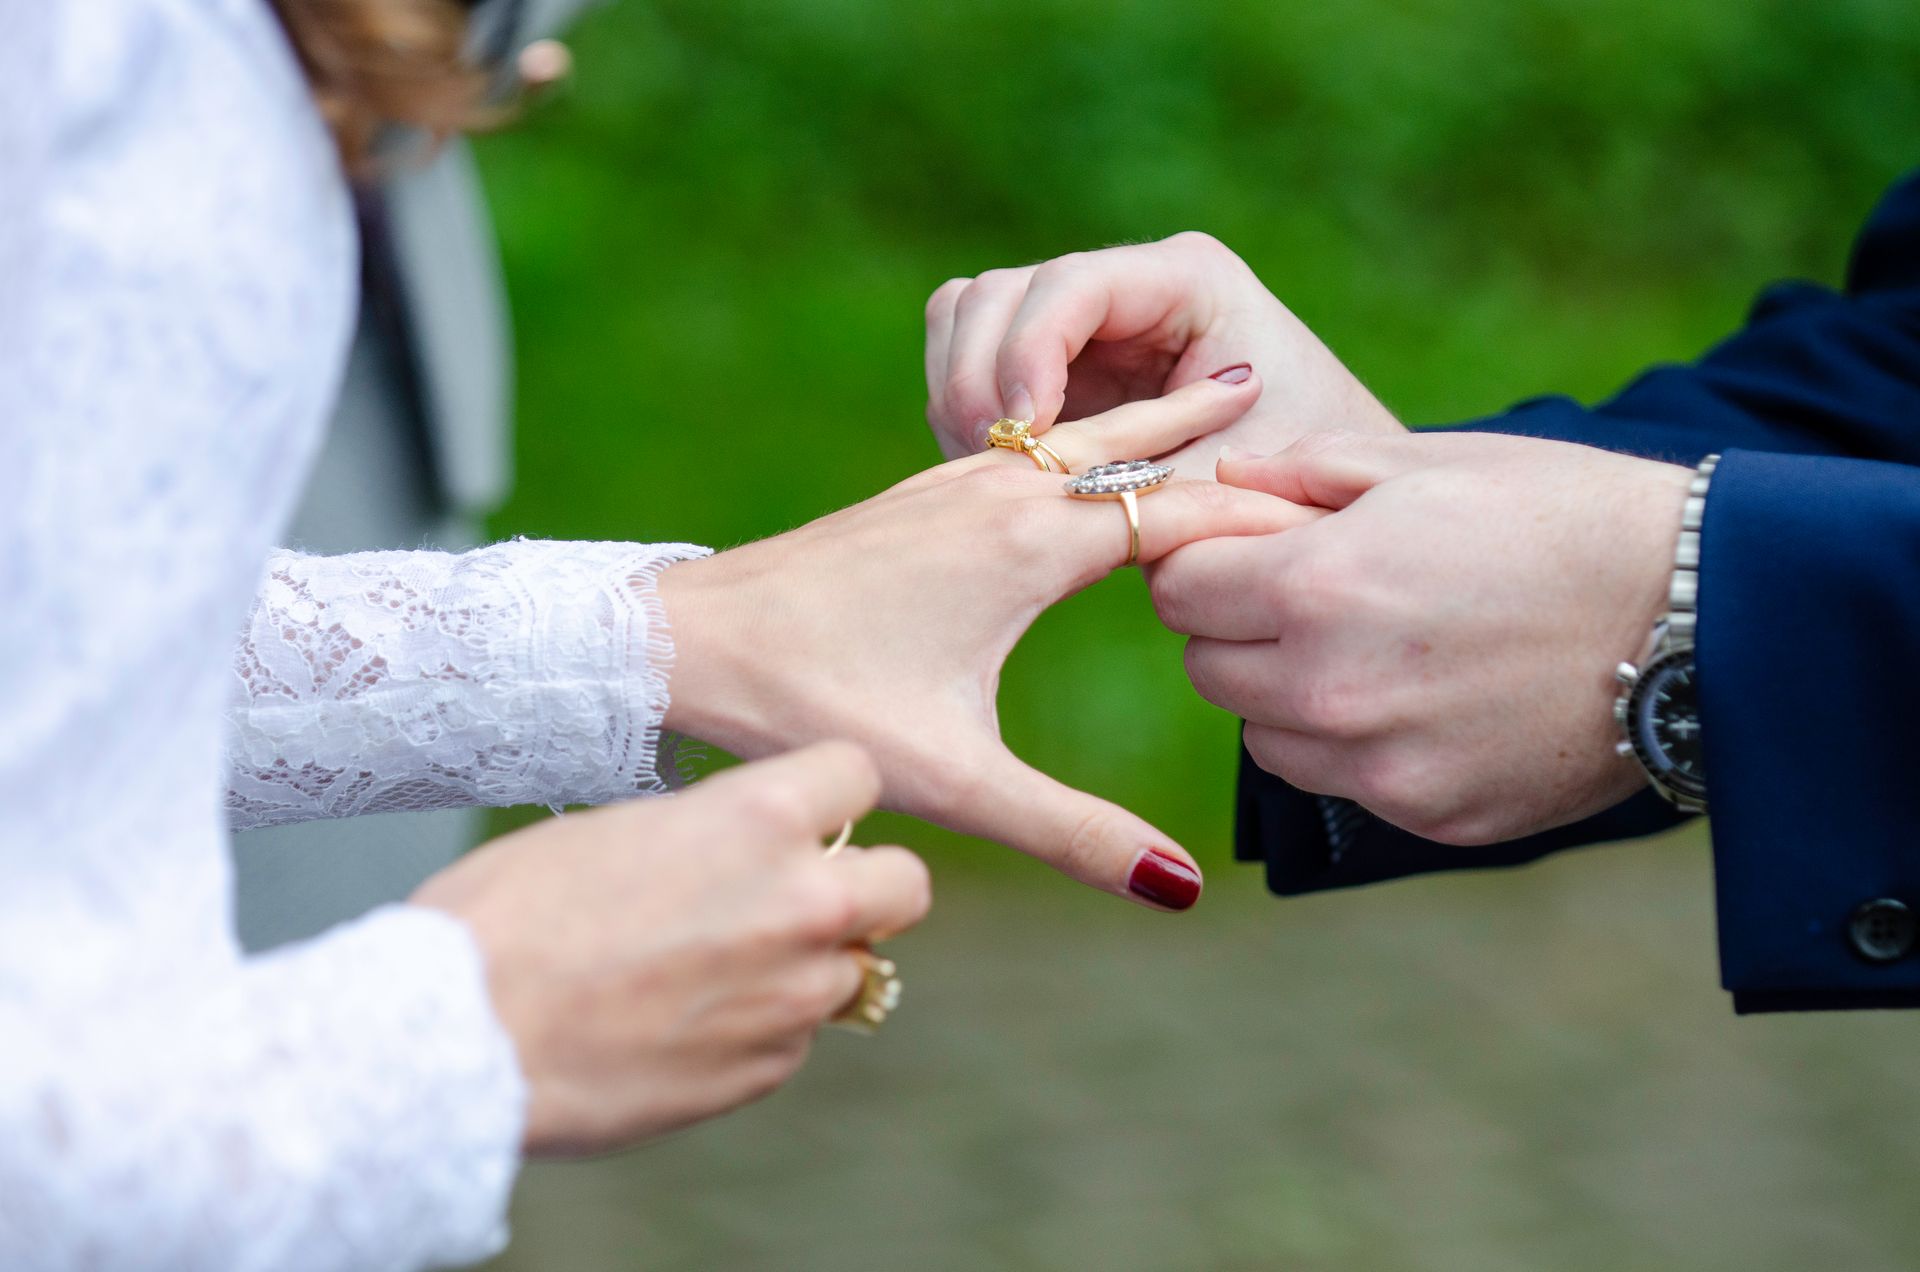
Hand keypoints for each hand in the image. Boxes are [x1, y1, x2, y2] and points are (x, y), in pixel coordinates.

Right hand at [411, 742, 927, 1156]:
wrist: (460, 1035)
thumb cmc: (511, 914)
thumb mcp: (619, 831)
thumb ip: (712, 836)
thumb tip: (740, 851)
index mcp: (760, 818)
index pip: (860, 772)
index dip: (831, 791)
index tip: (806, 809)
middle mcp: (800, 903)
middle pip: (905, 883)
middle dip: (868, 884)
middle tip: (804, 894)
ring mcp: (792, 996)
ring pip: (851, 970)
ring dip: (804, 965)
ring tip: (709, 969)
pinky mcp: (766, 1070)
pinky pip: (793, 1038)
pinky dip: (756, 1029)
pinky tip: (678, 1024)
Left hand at [660, 376, 1317, 908]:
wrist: (691, 639)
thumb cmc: (817, 702)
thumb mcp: (957, 778)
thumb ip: (1074, 832)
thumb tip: (1178, 888)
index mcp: (1030, 544)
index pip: (1180, 513)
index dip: (1259, 517)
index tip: (1335, 510)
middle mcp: (1002, 492)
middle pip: (1137, 443)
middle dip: (1213, 430)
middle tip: (1289, 390)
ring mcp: (956, 480)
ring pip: (1082, 434)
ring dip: (1151, 418)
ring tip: (1215, 389)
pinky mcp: (921, 491)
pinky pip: (1030, 444)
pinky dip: (1087, 435)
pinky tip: (1085, 442)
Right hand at [924, 233, 1404, 477]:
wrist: (1315, 494)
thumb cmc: (1290, 484)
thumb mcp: (1223, 486)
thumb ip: (1141, 483)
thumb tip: (1042, 506)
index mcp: (1187, 280)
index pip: (1069, 286)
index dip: (1027, 355)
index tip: (1025, 436)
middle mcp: (1126, 281)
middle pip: (998, 293)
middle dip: (981, 380)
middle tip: (1000, 464)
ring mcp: (1081, 315)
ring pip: (968, 316)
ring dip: (962, 394)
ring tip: (998, 472)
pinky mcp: (1053, 357)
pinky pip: (971, 360)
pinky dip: (967, 411)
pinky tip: (1001, 472)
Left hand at [1150, 430, 1695, 843]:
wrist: (1697, 613)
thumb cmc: (1559, 515)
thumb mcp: (1425, 463)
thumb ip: (1301, 473)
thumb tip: (1222, 486)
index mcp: (1316, 586)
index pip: (1179, 591)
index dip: (1206, 563)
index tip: (1245, 552)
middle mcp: (1330, 688)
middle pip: (1206, 668)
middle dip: (1238, 629)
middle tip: (1311, 596)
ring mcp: (1379, 764)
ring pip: (1262, 737)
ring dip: (1287, 696)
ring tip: (1373, 648)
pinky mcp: (1427, 812)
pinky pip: (1339, 782)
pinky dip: (1355, 747)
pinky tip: (1424, 700)